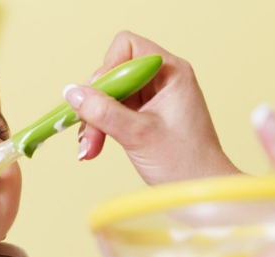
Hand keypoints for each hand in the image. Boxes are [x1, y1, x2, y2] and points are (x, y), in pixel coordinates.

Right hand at [64, 30, 238, 183]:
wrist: (202, 191)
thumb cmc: (184, 163)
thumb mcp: (138, 135)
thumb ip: (103, 111)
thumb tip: (72, 93)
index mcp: (171, 73)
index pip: (127, 48)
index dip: (107, 70)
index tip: (97, 100)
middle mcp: (163, 80)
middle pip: (114, 74)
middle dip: (96, 104)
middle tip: (88, 135)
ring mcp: (155, 99)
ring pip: (110, 96)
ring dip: (95, 120)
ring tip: (89, 148)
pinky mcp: (147, 117)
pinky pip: (115, 112)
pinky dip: (102, 129)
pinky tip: (94, 148)